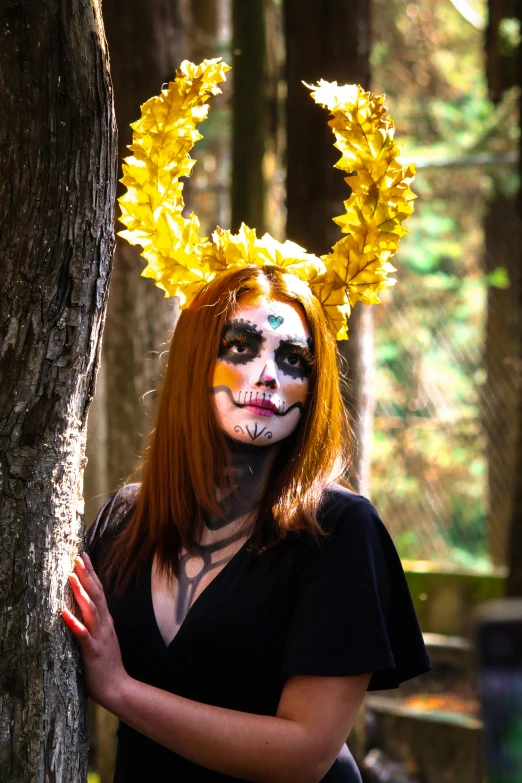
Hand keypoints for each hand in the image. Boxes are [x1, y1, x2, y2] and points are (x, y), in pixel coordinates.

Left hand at [62, 552, 128, 711]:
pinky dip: (74, 623)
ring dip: (81, 593)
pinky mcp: (93, 650)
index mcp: (106, 621)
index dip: (92, 573)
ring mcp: (100, 636)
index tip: (84, 557)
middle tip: (78, 557)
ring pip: (91, 610)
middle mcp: (104, 624)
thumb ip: (96, 623)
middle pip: (96, 594)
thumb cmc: (107, 664)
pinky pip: (82, 634)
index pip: (99, 591)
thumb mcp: (103, 638)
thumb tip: (85, 608)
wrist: (118, 688)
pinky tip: (63, 613)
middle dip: (87, 575)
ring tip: (72, 577)